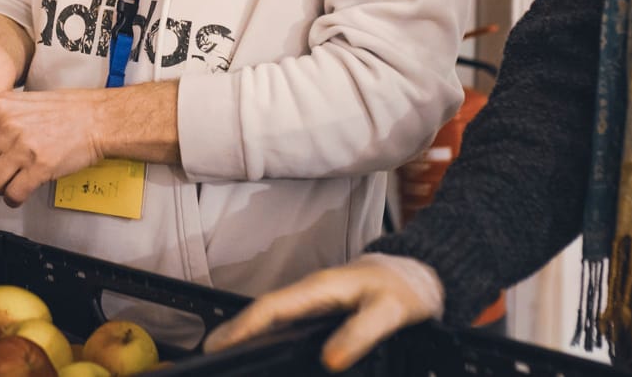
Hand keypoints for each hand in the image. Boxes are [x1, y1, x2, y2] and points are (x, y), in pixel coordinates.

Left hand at [0, 89, 105, 206]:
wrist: (97, 118)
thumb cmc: (65, 110)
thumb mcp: (21, 101)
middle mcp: (6, 125)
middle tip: (3, 172)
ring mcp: (22, 147)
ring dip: (1, 188)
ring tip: (12, 182)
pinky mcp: (39, 167)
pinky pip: (13, 194)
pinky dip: (14, 199)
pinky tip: (21, 193)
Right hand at [204, 254, 444, 372]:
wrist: (422, 271)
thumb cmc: (405, 288)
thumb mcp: (390, 311)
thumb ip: (361, 334)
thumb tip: (330, 360)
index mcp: (321, 288)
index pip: (272, 307)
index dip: (244, 325)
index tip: (219, 343)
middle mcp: (312, 292)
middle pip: (263, 312)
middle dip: (234, 331)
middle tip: (209, 354)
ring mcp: (315, 300)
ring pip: (272, 316)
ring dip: (247, 332)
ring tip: (226, 354)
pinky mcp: (322, 309)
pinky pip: (286, 321)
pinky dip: (267, 333)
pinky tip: (262, 349)